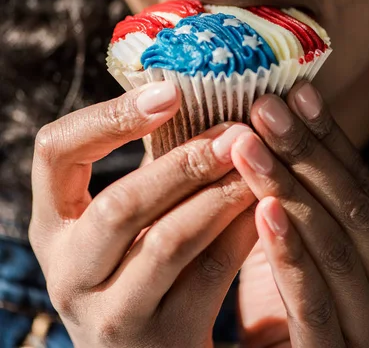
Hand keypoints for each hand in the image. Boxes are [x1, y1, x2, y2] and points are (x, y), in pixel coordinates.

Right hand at [29, 81, 258, 347]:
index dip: (109, 117)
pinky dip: (242, 231)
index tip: (169, 93)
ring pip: (168, 240)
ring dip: (219, 193)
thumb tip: (201, 94)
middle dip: (184, 162)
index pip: (55, 151)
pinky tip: (268, 202)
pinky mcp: (161, 342)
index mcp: (54, 225)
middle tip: (236, 131)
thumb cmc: (141, 263)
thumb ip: (150, 166)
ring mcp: (110, 314)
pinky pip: (210, 275)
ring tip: (259, 159)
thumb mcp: (125, 220)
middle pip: (119, 203)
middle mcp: (70, 272)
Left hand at [232, 81, 368, 347]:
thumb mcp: (294, 268)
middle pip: (355, 210)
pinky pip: (317, 307)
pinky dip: (292, 256)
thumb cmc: (291, 335)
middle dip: (308, 152)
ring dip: (292, 187)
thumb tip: (253, 146)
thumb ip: (289, 218)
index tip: (297, 93)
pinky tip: (265, 209)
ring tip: (249, 140)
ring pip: (338, 249)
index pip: (362, 192)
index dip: (330, 141)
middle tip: (266, 102)